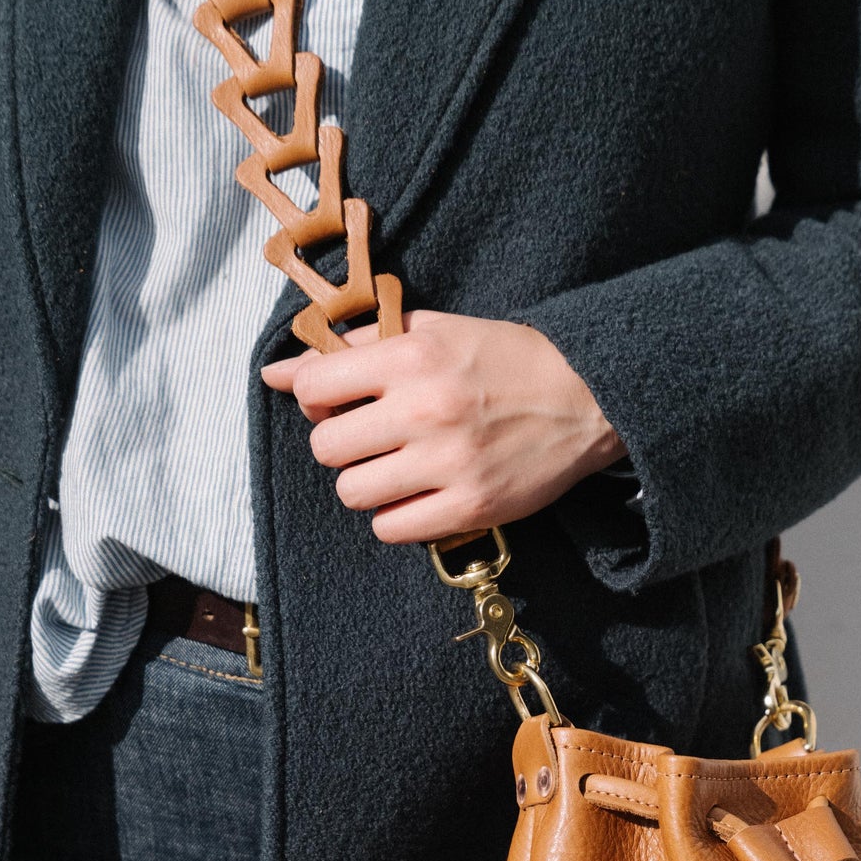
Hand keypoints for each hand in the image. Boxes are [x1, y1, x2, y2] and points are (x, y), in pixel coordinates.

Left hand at [260, 309, 626, 543]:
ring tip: (397, 470)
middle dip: (342, 446)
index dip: (317, 401)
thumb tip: (276, 373)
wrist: (585, 396)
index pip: (314, 389)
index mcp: (411, 357)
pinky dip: (397, 517)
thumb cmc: (503, 360)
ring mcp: (448, 463)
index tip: (340, 404)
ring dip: (367, 484)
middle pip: (326, 449)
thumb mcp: (431, 332)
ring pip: (353, 493)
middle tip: (372, 440)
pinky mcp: (471, 506)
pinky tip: (419, 495)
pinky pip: (392, 529)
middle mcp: (425, 410)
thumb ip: (354, 348)